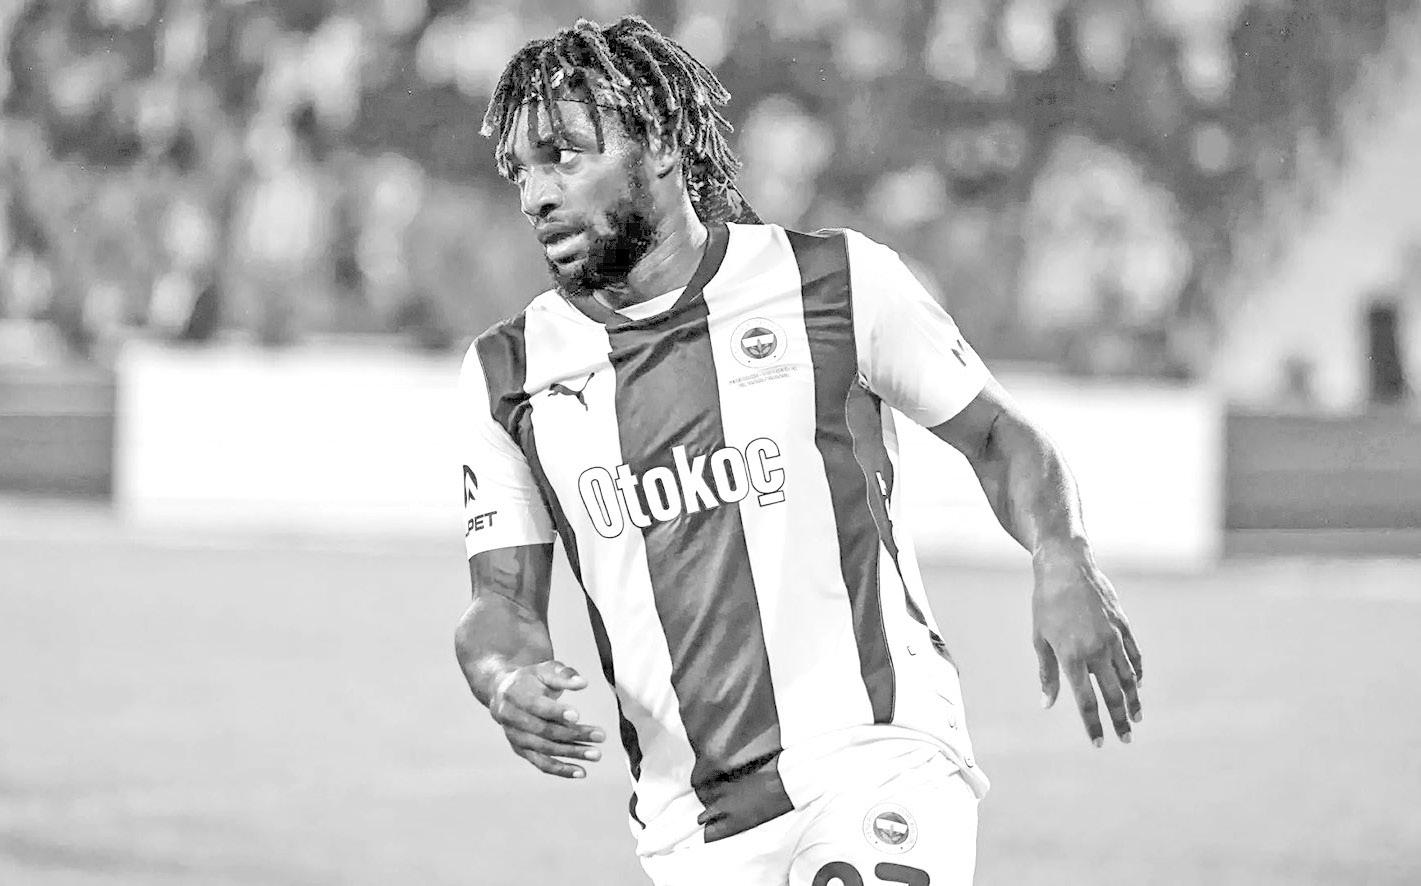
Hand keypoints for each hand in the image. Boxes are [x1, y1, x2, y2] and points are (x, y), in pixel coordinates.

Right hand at [488, 660, 604, 777]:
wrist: (503, 693)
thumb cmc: (529, 680)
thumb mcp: (545, 669)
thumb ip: (564, 675)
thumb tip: (582, 683)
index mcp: (516, 695)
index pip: (537, 707)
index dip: (556, 712)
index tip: (577, 715)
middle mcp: (512, 719)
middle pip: (544, 731)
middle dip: (574, 735)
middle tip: (600, 735)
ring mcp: (516, 737)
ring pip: (545, 750)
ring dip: (572, 753)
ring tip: (596, 754)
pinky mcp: (521, 750)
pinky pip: (541, 764)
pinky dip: (561, 769)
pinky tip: (581, 771)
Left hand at [1032, 542, 1142, 746]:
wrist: (1066, 567)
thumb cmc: (1046, 605)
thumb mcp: (1039, 639)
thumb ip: (1047, 674)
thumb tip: (1047, 704)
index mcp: (1072, 657)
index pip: (1086, 701)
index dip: (1093, 725)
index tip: (1099, 743)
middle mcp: (1097, 650)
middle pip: (1113, 694)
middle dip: (1119, 720)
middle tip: (1125, 739)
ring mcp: (1114, 637)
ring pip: (1129, 677)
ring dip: (1133, 700)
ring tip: (1136, 719)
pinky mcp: (1123, 625)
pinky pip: (1135, 655)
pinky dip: (1138, 672)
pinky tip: (1138, 685)